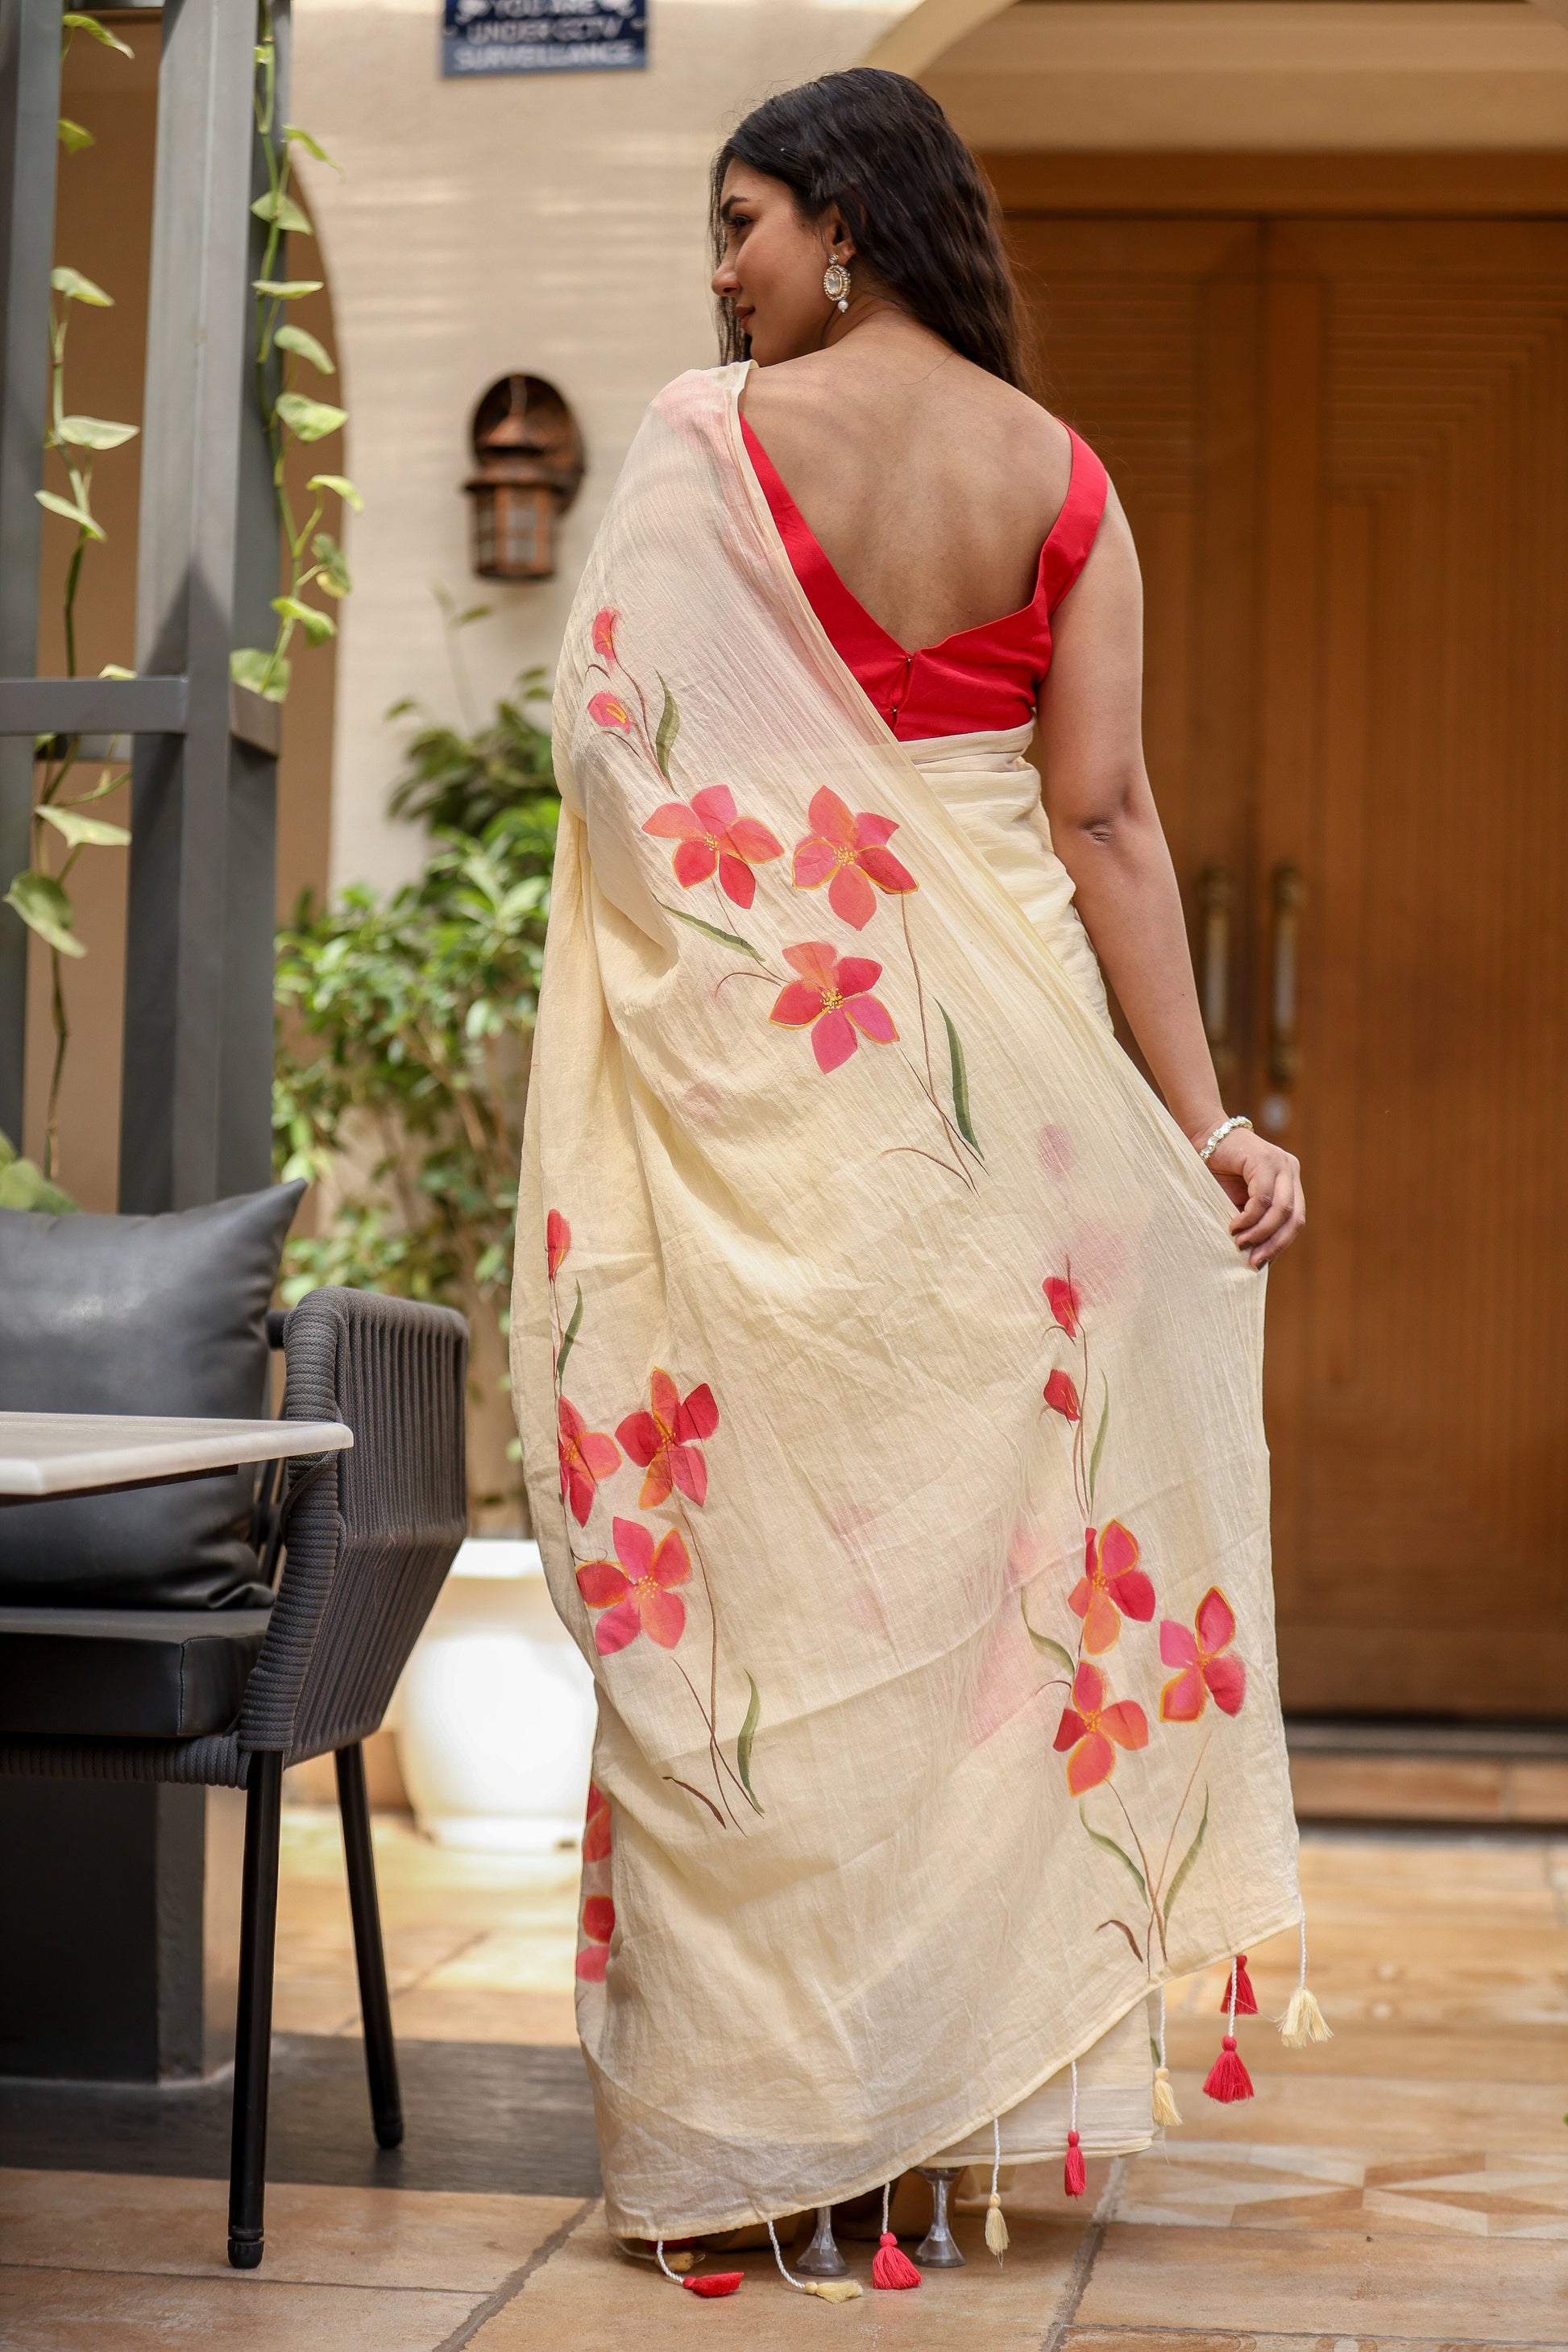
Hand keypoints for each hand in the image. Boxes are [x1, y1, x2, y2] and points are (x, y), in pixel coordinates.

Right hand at [1200, 1127, 1303, 1269]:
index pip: (1295, 1221)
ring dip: (1260, 1232)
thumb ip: (1254, 1222)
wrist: (1204, 1139)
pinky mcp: (1265, 1159)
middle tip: (1254, 1261)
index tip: (1261, 1263)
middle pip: (1295, 1217)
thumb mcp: (1241, 1203)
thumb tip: (1259, 1258)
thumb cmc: (1219, 1173)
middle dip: (1275, 1243)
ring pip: (1281, 1209)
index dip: (1280, 1244)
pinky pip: (1263, 1198)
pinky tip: (1234, 1226)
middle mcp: (1290, 1171)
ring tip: (1240, 1243)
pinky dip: (1249, 1217)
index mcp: (1290, 1182)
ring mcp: (1281, 1163)